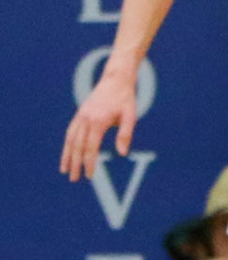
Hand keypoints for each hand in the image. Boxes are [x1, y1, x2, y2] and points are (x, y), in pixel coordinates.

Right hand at [60, 66, 139, 180]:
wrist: (115, 79)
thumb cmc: (126, 99)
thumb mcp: (130, 115)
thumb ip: (125, 134)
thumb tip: (122, 154)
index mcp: (98, 121)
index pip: (91, 147)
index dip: (89, 163)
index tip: (90, 176)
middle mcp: (86, 119)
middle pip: (78, 146)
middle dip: (75, 163)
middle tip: (74, 179)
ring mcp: (81, 116)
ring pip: (70, 139)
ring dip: (67, 155)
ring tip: (65, 170)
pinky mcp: (80, 114)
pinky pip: (70, 131)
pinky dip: (67, 144)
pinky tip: (67, 153)